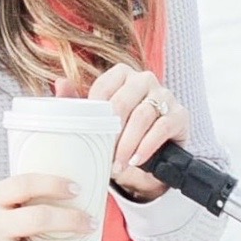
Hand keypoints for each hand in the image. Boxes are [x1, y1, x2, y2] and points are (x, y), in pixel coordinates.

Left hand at [88, 58, 187, 196]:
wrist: (151, 156)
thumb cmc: (120, 132)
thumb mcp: (97, 120)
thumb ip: (77, 103)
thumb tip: (60, 83)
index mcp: (122, 75)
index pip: (104, 87)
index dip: (95, 114)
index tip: (89, 135)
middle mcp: (144, 79)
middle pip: (124, 101)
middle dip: (112, 132)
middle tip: (104, 155)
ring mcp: (164, 95)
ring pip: (143, 115)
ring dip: (128, 143)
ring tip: (118, 165)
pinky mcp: (180, 114)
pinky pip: (162, 127)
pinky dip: (147, 146)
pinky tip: (136, 160)